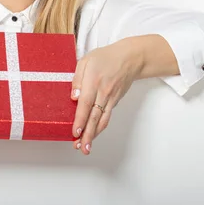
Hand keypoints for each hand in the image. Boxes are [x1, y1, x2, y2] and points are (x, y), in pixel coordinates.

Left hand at [70, 39, 143, 154]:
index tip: (75, 132)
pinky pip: (107, 117)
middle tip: (80, 147)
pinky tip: (93, 134)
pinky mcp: (115, 102)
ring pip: (102, 120)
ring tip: (86, 147)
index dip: (80, 119)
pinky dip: (100, 127)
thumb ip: (77, 78)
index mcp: (93, 81)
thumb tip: (73, 96)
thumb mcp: (86, 61)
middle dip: (87, 134)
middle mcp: (103, 92)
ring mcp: (111, 98)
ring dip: (94, 135)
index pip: (85, 104)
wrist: (130, 58)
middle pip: (95, 117)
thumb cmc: (106, 58)